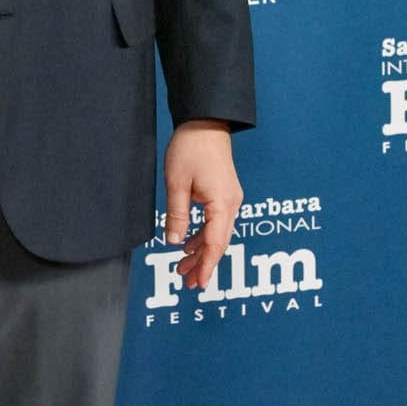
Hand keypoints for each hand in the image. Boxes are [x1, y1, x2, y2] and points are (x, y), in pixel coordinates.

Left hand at [162, 120, 241, 291]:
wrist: (206, 123)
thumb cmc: (191, 148)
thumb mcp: (177, 183)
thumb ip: (177, 215)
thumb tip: (174, 242)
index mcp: (223, 204)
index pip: (215, 243)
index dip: (206, 265)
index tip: (199, 283)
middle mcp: (231, 204)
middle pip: (218, 243)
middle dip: (203, 264)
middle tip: (187, 282)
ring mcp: (230, 199)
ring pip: (217, 234)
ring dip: (200, 251)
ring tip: (183, 268)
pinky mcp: (224, 194)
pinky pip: (216, 222)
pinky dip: (202, 236)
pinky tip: (189, 245)